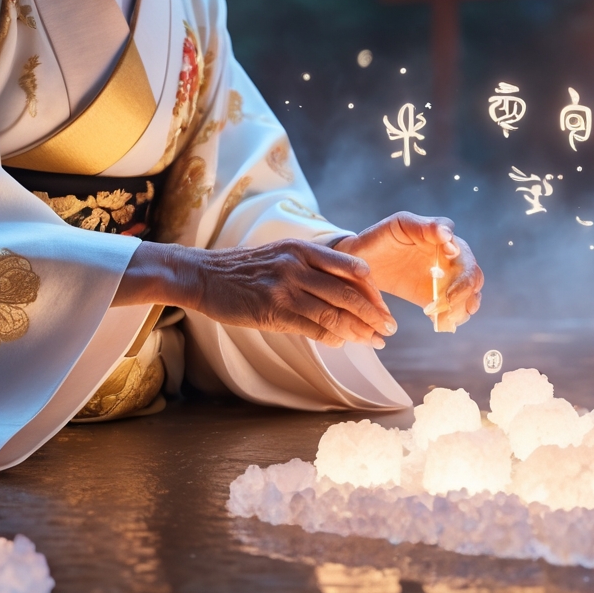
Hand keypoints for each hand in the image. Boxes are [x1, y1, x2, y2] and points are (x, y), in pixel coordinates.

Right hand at [114, 240, 393, 347]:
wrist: (204, 275)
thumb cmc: (245, 268)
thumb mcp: (281, 253)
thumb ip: (312, 266)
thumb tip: (345, 289)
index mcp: (303, 248)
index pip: (352, 269)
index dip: (373, 291)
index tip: (385, 307)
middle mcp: (297, 265)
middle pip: (348, 293)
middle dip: (373, 314)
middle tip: (390, 329)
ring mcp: (284, 288)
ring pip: (333, 313)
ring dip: (358, 331)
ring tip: (374, 342)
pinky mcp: (271, 310)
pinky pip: (310, 326)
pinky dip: (330, 337)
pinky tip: (343, 344)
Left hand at [332, 213, 484, 330]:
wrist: (360, 260)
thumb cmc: (382, 237)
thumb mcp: (401, 224)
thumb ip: (425, 226)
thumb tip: (449, 235)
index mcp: (445, 243)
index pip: (466, 256)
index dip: (463, 268)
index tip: (444, 278)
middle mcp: (449, 262)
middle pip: (473, 278)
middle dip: (466, 291)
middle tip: (448, 300)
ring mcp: (442, 282)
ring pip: (469, 297)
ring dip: (462, 308)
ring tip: (444, 314)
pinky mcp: (432, 299)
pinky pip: (451, 311)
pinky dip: (451, 319)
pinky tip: (439, 321)